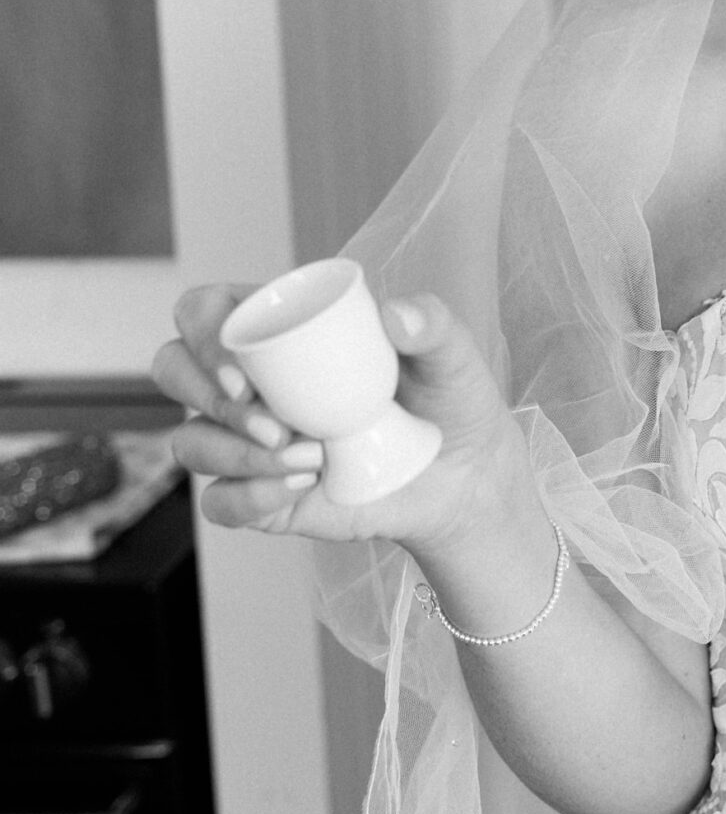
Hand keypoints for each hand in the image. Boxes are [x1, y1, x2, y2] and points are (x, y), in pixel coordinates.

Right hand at [154, 284, 530, 549]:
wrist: (464, 479)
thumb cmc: (448, 402)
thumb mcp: (452, 358)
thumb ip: (433, 326)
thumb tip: (395, 314)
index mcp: (281, 332)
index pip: (204, 311)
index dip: (201, 334)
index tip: (242, 373)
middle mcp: (251, 383)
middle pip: (172, 369)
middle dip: (204, 396)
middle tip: (272, 424)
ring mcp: (248, 441)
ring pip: (190, 440)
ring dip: (236, 453)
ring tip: (309, 461)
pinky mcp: (259, 496)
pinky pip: (218, 502)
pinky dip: (248, 498)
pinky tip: (298, 490)